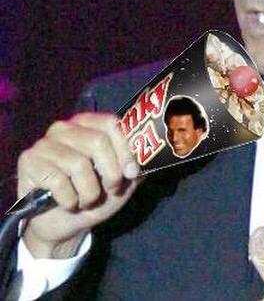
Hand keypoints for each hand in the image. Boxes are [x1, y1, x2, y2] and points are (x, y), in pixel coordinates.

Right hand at [17, 112, 139, 258]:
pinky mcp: (29, 160)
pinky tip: (67, 203)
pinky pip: (57, 180)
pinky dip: (69, 199)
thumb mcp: (123, 181)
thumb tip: (150, 155)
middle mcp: (65, 127)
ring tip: (86, 199)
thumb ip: (136, 165)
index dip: (125, 149)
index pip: (111, 123)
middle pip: (98, 142)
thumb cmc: (96, 194)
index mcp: (89, 124)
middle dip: (111, 172)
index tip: (131, 172)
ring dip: (89, 192)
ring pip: (78, 164)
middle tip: (110, 189)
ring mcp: (45, 142)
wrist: (65, 223)